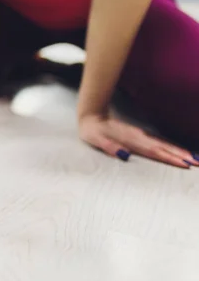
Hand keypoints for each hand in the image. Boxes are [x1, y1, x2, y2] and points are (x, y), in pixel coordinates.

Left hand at [79, 113, 197, 168]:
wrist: (92, 116)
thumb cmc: (92, 131)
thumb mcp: (95, 140)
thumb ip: (109, 147)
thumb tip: (124, 155)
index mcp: (130, 140)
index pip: (153, 151)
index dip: (169, 158)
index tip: (184, 164)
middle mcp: (139, 136)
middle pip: (163, 147)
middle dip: (181, 155)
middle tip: (198, 163)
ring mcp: (141, 135)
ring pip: (164, 143)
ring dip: (179, 151)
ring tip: (195, 158)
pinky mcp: (140, 135)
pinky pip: (159, 141)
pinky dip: (171, 146)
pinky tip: (179, 151)